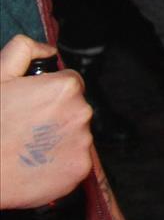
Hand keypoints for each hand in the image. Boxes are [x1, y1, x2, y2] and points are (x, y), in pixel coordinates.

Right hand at [0, 36, 93, 208]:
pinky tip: (35, 165)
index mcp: (66, 88)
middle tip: (26, 128)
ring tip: (28, 147)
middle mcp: (82, 112)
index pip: (70, 84)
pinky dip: (59, 164)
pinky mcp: (80, 169)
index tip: (31, 106)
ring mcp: (83, 143)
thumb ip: (23, 50)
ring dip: (58, 139)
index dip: (48, 94)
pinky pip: (75, 161)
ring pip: (75, 135)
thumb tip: (48, 50)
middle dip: (55, 116)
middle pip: (75, 109)